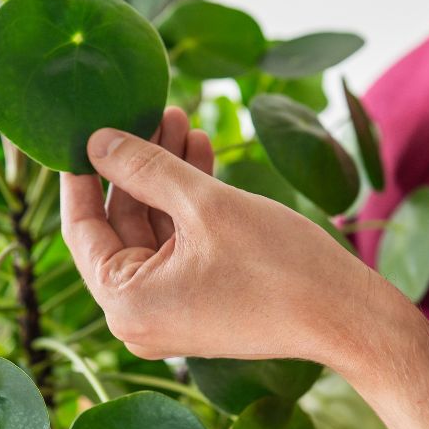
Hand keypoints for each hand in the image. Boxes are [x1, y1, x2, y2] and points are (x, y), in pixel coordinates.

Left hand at [59, 106, 383, 368]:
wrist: (348, 316)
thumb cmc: (279, 266)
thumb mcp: (204, 204)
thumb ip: (144, 167)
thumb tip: (95, 141)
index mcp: (124, 304)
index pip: (81, 228)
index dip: (81, 173)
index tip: (81, 129)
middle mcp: (137, 317)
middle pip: (120, 225)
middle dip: (138, 164)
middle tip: (150, 111)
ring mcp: (169, 312)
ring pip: (153, 229)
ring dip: (166, 176)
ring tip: (182, 118)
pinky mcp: (198, 302)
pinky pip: (179, 245)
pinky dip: (187, 204)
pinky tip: (199, 151)